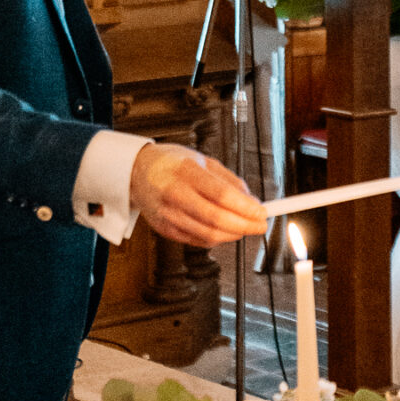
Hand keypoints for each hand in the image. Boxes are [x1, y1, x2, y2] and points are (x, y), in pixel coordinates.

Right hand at [130, 143, 264, 245]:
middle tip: (260, 225)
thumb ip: (230, 181)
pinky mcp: (164, 229)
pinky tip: (225, 231)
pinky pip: (197, 240)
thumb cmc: (173, 163)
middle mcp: (174, 194)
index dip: (245, 207)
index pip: (221, 195)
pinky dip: (216, 238)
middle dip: (244, 225)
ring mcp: (167, 214)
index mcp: (186, 171)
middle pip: (215, 218)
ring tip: (245, 227)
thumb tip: (252, 203)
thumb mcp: (204, 160)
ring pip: (207, 234)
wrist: (136, 172)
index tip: (262, 212)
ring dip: (232, 234)